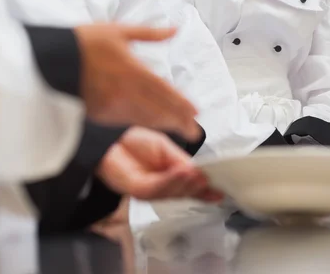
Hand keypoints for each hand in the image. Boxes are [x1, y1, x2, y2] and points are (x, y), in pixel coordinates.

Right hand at [75, 23, 198, 139]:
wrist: (52, 60)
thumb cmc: (85, 42)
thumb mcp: (119, 31)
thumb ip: (150, 34)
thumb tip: (175, 29)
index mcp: (134, 70)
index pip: (165, 91)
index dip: (182, 104)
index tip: (196, 112)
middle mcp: (126, 92)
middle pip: (159, 110)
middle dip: (179, 121)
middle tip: (194, 131)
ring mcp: (112, 106)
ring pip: (145, 119)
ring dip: (164, 125)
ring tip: (178, 129)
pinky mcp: (100, 115)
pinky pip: (127, 122)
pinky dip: (143, 124)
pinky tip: (151, 124)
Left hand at [96, 127, 223, 202]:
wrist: (109, 136)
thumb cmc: (133, 140)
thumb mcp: (164, 147)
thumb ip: (179, 160)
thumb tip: (198, 170)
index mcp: (168, 175)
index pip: (189, 186)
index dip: (205, 191)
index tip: (220, 191)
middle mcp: (159, 185)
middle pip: (182, 192)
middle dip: (196, 187)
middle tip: (208, 179)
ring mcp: (148, 189)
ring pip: (171, 192)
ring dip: (186, 184)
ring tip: (198, 175)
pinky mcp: (135, 188)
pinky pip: (156, 187)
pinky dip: (170, 180)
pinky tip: (180, 172)